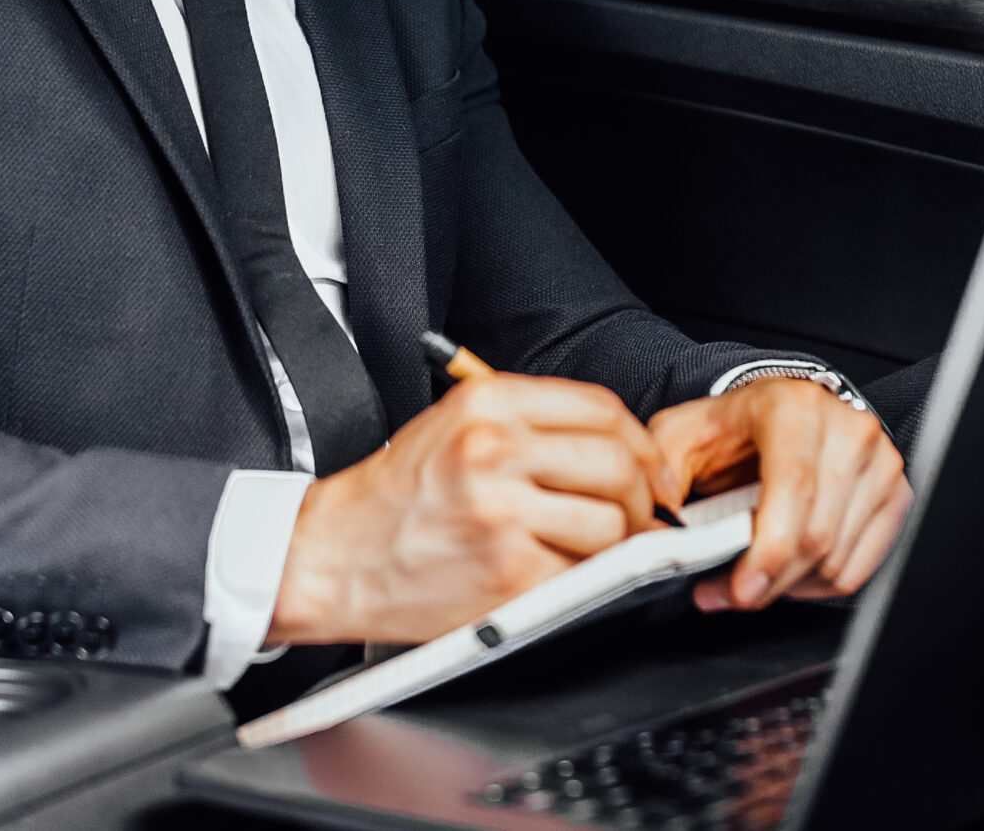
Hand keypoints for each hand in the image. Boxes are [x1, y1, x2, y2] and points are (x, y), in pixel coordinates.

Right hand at [268, 374, 681, 644]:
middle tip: (641, 514)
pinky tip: (564, 573)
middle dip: (643, 495)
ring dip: (621, 542)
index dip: (641, 442)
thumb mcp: (453, 426)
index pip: (601, 408)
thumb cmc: (396, 497)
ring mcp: (502, 513)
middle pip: (618, 463)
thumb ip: (530, 424)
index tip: (649, 468)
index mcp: (487, 405)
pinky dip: (584, 579)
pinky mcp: (505, 572)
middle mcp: (496, 450)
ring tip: (602, 548)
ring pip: (611, 523)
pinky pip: (580, 574)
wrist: (334, 556)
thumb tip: (615, 448)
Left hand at [647, 379, 910, 611]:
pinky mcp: (895, 493)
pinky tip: (789, 568)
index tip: (742, 590)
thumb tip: (660, 535)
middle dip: (767, 580)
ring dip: (788, 585)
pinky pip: (857, 569)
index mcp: (793, 407)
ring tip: (753, 573)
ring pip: (836, 560)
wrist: (784, 409)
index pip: (794, 488)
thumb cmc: (734, 427)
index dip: (769, 549)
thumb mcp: (681, 437)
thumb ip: (662, 479)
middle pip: (816, 536)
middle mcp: (847, 430)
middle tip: (728, 592)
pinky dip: (817, 584)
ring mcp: (878, 462)